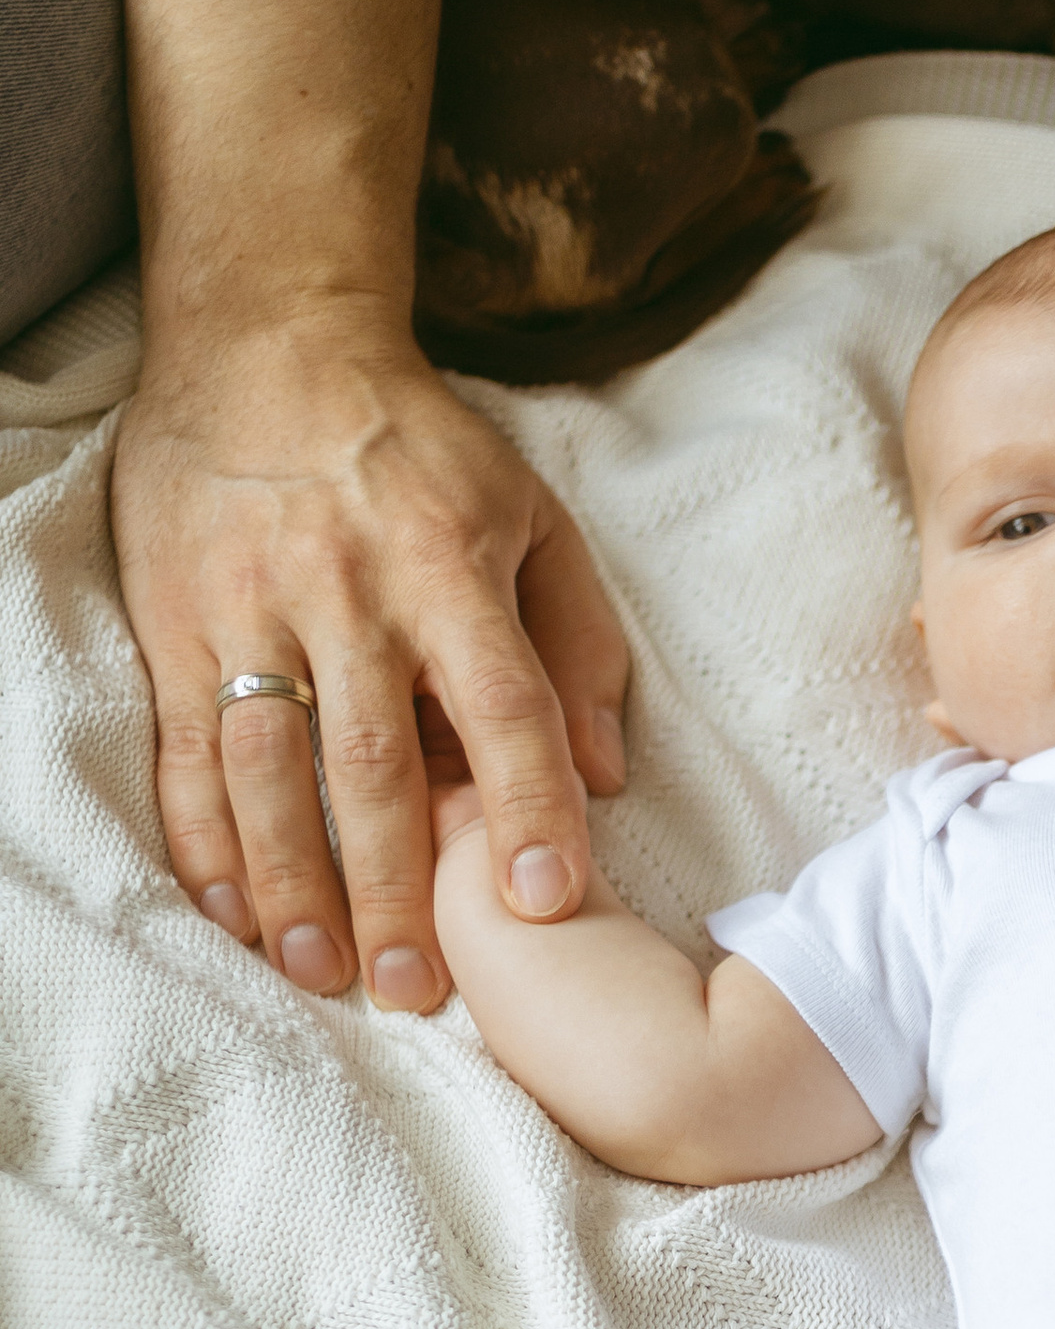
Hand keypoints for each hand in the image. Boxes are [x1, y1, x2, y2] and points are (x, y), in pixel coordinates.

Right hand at [116, 311, 630, 1009]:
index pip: (503, 704)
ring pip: (269, 769)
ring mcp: (250, 607)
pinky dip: (204, 837)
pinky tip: (234, 908)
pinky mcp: (174, 619)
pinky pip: (187, 747)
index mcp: (449, 566)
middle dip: (394, 887)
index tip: (547, 900)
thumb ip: (580, 644)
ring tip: (322, 970)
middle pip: (373, 764)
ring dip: (293, 882)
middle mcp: (347, 592)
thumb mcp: (531, 517)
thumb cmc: (419, 448)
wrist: (266, 339)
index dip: (529, 806)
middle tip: (417, 988)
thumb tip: (607, 776)